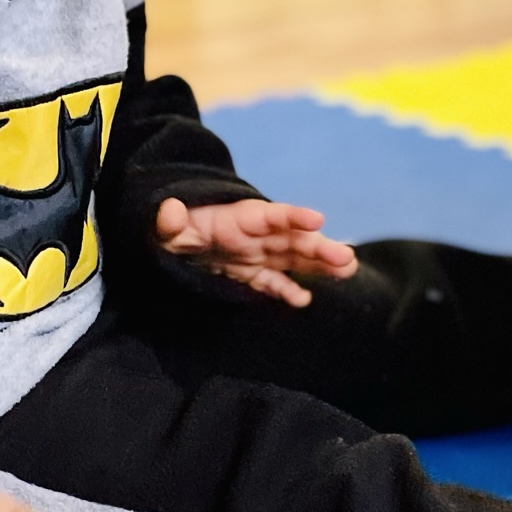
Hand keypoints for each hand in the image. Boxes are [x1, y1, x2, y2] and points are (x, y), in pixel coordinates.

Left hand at [156, 197, 358, 306]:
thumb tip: (169, 210)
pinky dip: (288, 291)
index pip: (271, 215)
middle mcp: (255, 236)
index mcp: (238, 219)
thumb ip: (168, 220)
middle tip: (346, 258)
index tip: (318, 220)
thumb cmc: (170, 229)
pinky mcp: (251, 274)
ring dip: (319, 266)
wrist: (172, 240)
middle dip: (319, 248)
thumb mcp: (164, 224)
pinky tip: (303, 301)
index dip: (294, 217)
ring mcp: (257, 256)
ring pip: (293, 260)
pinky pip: (274, 282)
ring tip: (348, 270)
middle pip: (292, 240)